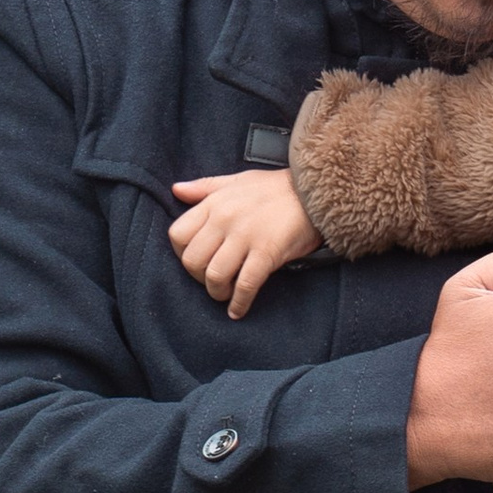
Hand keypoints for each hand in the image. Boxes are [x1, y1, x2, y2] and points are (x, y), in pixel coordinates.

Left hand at [170, 170, 320, 317]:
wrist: (315, 191)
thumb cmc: (275, 188)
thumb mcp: (236, 181)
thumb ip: (205, 187)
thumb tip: (177, 190)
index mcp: (214, 203)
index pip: (177, 235)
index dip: (181, 254)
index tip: (196, 262)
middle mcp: (225, 219)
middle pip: (192, 260)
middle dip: (199, 278)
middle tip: (212, 281)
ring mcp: (246, 237)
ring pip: (214, 275)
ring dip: (217, 292)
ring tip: (226, 294)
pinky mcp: (267, 253)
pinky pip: (245, 285)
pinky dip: (239, 303)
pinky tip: (238, 311)